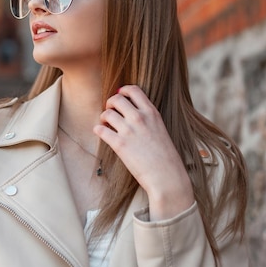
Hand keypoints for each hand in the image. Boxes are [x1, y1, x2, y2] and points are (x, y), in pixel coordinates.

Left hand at [93, 85, 194, 220]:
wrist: (167, 176)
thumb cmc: (165, 156)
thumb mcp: (161, 129)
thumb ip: (147, 119)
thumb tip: (131, 113)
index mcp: (152, 113)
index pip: (133, 90)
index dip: (123, 91)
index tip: (119, 95)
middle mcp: (139, 118)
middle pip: (116, 99)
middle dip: (110, 103)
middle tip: (110, 111)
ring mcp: (129, 130)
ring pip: (107, 113)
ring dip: (103, 118)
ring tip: (106, 124)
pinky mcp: (119, 144)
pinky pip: (100, 130)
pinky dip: (98, 130)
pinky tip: (101, 133)